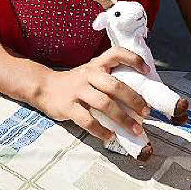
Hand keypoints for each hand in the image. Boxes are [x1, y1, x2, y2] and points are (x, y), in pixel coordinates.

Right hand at [33, 48, 150, 143]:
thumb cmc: (75, 84)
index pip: (115, 54)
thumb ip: (110, 81)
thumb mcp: (90, 74)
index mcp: (95, 65)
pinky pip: (88, 121)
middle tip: (146, 112)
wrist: (43, 87)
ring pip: (104, 104)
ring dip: (123, 119)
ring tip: (135, 130)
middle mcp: (87, 75)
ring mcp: (77, 90)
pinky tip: (110, 136)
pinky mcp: (68, 106)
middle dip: (134, 100)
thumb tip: (140, 100)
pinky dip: (102, 131)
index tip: (147, 70)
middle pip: (114, 85)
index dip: (132, 59)